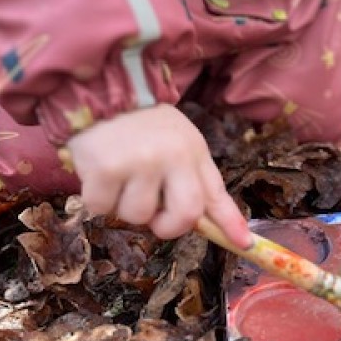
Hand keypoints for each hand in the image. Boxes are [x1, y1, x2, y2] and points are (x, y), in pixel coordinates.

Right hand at [67, 104, 250, 247]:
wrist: (99, 96)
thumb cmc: (141, 128)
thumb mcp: (178, 144)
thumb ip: (195, 182)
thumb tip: (217, 224)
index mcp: (192, 151)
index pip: (215, 194)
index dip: (230, 223)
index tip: (244, 244)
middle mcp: (172, 155)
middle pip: (184, 216)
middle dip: (167, 226)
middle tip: (151, 214)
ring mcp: (139, 162)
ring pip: (137, 217)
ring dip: (123, 207)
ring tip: (119, 176)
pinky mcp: (106, 169)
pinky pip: (102, 209)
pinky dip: (96, 199)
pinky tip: (98, 174)